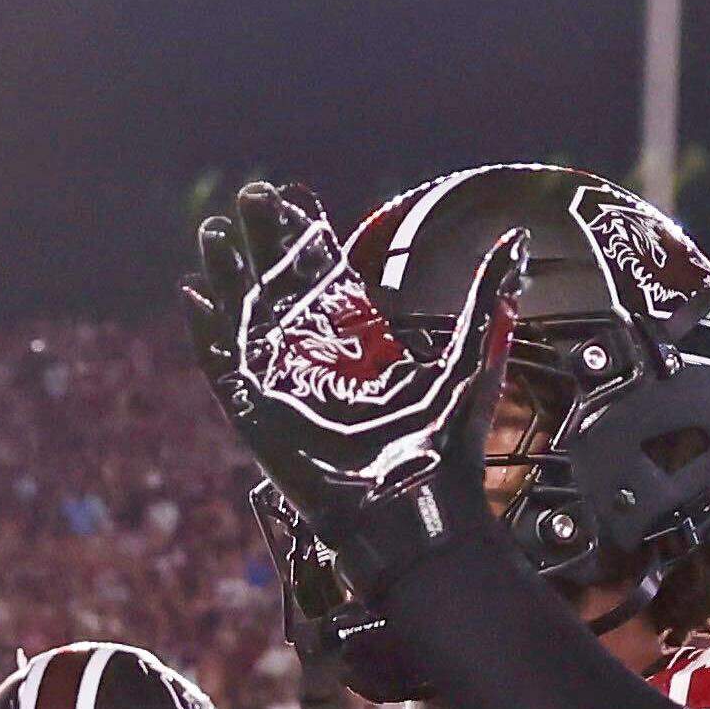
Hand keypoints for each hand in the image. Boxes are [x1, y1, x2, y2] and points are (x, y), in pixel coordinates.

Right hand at [183, 176, 511, 588]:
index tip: (292, 195)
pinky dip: (206, 333)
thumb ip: (488, 299)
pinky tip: (193, 294)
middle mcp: (318, 364)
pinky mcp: (259, 418)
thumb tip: (516, 244)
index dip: (306, 237)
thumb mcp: (473, 358)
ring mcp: (284, 390)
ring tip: (214, 230)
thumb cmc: (444, 447)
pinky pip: (223, 369)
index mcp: (360, 348)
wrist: (414, 513)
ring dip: (228, 276)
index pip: (324, 279)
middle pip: (279, 290)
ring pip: (245, 320)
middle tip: (251, 195)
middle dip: (264, 244)